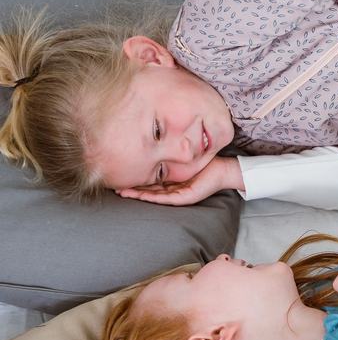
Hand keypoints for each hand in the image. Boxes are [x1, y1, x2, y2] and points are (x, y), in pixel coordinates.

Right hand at [115, 156, 242, 205]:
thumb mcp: (181, 156)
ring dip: (138, 195)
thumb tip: (154, 140)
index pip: (149, 182)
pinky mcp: (185, 197)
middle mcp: (172, 190)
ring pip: (153, 197)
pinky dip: (152, 197)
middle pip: (147, 191)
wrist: (222, 169)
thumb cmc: (204, 163)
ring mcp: (178, 195)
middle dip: (131, 189)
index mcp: (170, 182)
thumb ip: (169, 153)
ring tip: (122, 192)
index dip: (134, 180)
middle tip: (114, 188)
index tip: (120, 176)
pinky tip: (141, 195)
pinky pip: (166, 198)